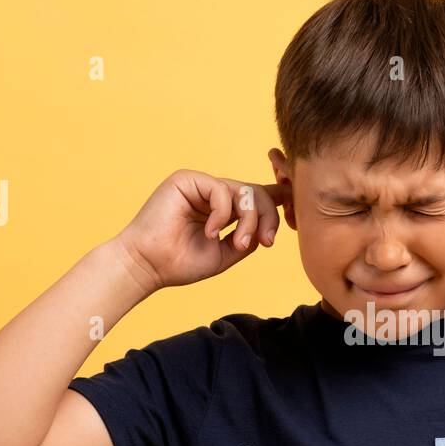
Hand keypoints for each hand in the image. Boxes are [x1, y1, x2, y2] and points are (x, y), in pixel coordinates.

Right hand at [113, 169, 287, 291]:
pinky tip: (210, 232)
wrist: (149, 266)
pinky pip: (222, 189)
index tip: (296, 211)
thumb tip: (270, 223)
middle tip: (265, 242)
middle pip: (258, 193)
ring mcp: (201, 185)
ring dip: (250, 219)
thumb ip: (250, 237)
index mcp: (223, 210)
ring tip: (238, 243)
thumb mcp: (228, 254)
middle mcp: (214, 194)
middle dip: (268, 217)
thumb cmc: (181, 263)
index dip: (279, 199)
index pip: (257, 197)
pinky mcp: (188, 179)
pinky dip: (223, 214)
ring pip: (245, 190)